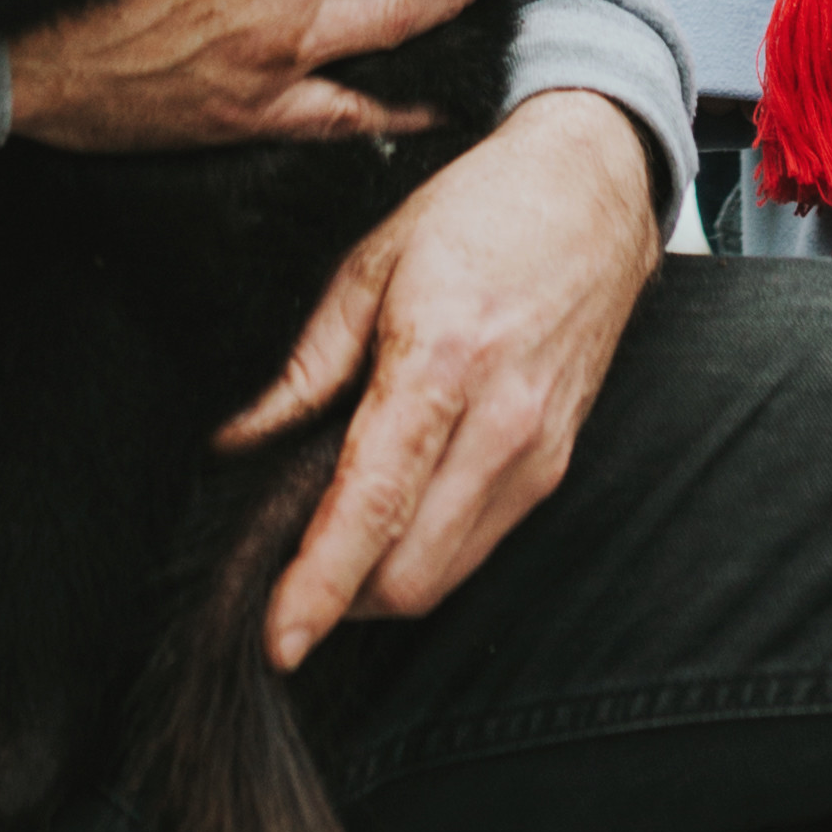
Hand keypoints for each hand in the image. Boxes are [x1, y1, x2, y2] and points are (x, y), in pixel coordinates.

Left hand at [214, 90, 661, 666]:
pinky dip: (428, 550)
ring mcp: (538, 451)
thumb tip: (239, 443)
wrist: (592, 192)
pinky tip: (396, 512)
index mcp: (440, 364)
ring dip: (383, 581)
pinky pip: (481, 543)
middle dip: (343, 597)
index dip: (320, 586)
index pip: (371, 508)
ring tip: (336, 539)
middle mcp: (500, 423)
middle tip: (288, 569)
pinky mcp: (558, 464)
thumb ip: (305, 369)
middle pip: (412, 573)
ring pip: (448, 573)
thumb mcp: (367, 266)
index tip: (280, 639)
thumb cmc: (478, 213)